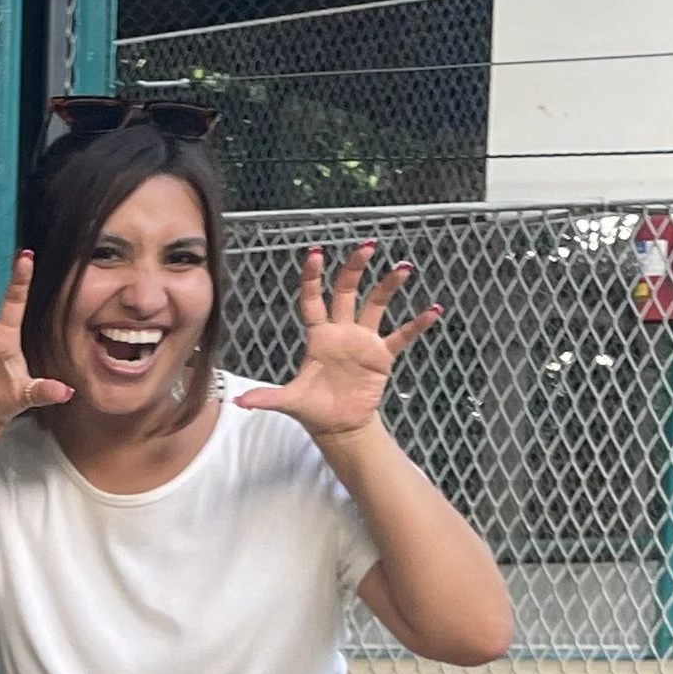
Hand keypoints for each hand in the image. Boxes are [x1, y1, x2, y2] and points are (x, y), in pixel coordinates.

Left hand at [238, 243, 440, 450]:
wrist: (339, 427)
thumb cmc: (313, 408)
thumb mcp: (290, 401)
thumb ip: (267, 397)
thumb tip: (239, 402)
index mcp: (317, 336)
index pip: (313, 300)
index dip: (312, 277)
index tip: (315, 253)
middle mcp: (341, 332)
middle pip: (347, 292)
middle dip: (355, 269)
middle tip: (367, 246)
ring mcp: (363, 341)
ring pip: (376, 306)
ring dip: (389, 287)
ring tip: (403, 268)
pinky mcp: (382, 355)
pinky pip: (402, 336)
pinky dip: (416, 324)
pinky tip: (433, 311)